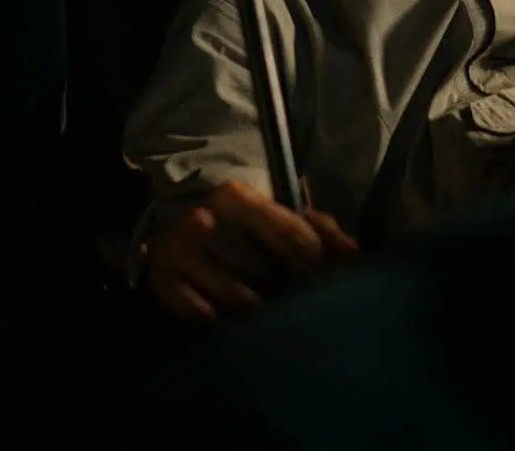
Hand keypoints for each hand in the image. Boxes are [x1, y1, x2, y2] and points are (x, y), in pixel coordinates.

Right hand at [148, 180, 358, 321]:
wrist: (185, 221)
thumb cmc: (248, 223)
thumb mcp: (283, 217)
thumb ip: (321, 229)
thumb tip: (353, 252)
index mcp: (236, 196)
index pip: (290, 234)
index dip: (313, 261)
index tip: (321, 278)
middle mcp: (203, 216)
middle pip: (260, 268)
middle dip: (281, 286)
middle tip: (294, 297)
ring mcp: (177, 249)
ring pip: (233, 293)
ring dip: (254, 306)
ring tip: (265, 309)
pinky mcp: (161, 279)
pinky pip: (196, 311)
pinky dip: (215, 319)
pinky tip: (227, 319)